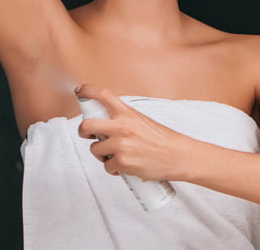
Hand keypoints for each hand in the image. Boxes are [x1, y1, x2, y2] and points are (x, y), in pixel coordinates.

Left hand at [76, 84, 195, 180]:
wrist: (178, 155)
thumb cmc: (163, 139)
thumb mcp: (143, 121)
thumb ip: (124, 120)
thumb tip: (105, 125)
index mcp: (127, 113)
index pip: (103, 95)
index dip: (88, 91)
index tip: (80, 91)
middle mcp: (122, 126)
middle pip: (86, 125)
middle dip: (83, 131)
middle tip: (88, 134)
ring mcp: (120, 145)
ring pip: (95, 149)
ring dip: (102, 154)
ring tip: (116, 154)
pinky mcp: (122, 162)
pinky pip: (107, 166)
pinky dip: (114, 168)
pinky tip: (125, 166)